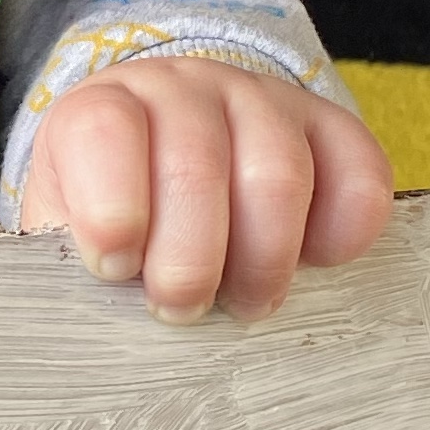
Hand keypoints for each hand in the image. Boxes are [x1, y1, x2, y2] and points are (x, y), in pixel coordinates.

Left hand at [14, 58, 390, 320]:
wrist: (175, 163)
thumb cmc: (117, 216)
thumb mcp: (71, 235)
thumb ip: (73, 270)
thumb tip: (89, 339)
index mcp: (102, 110)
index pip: (102, 133)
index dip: (111, 211)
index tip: (116, 269)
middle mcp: (181, 90)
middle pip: (195, 166)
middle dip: (189, 261)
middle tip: (181, 308)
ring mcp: (260, 100)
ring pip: (278, 174)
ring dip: (264, 260)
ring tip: (244, 302)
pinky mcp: (329, 126)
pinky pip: (357, 173)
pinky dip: (343, 234)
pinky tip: (317, 264)